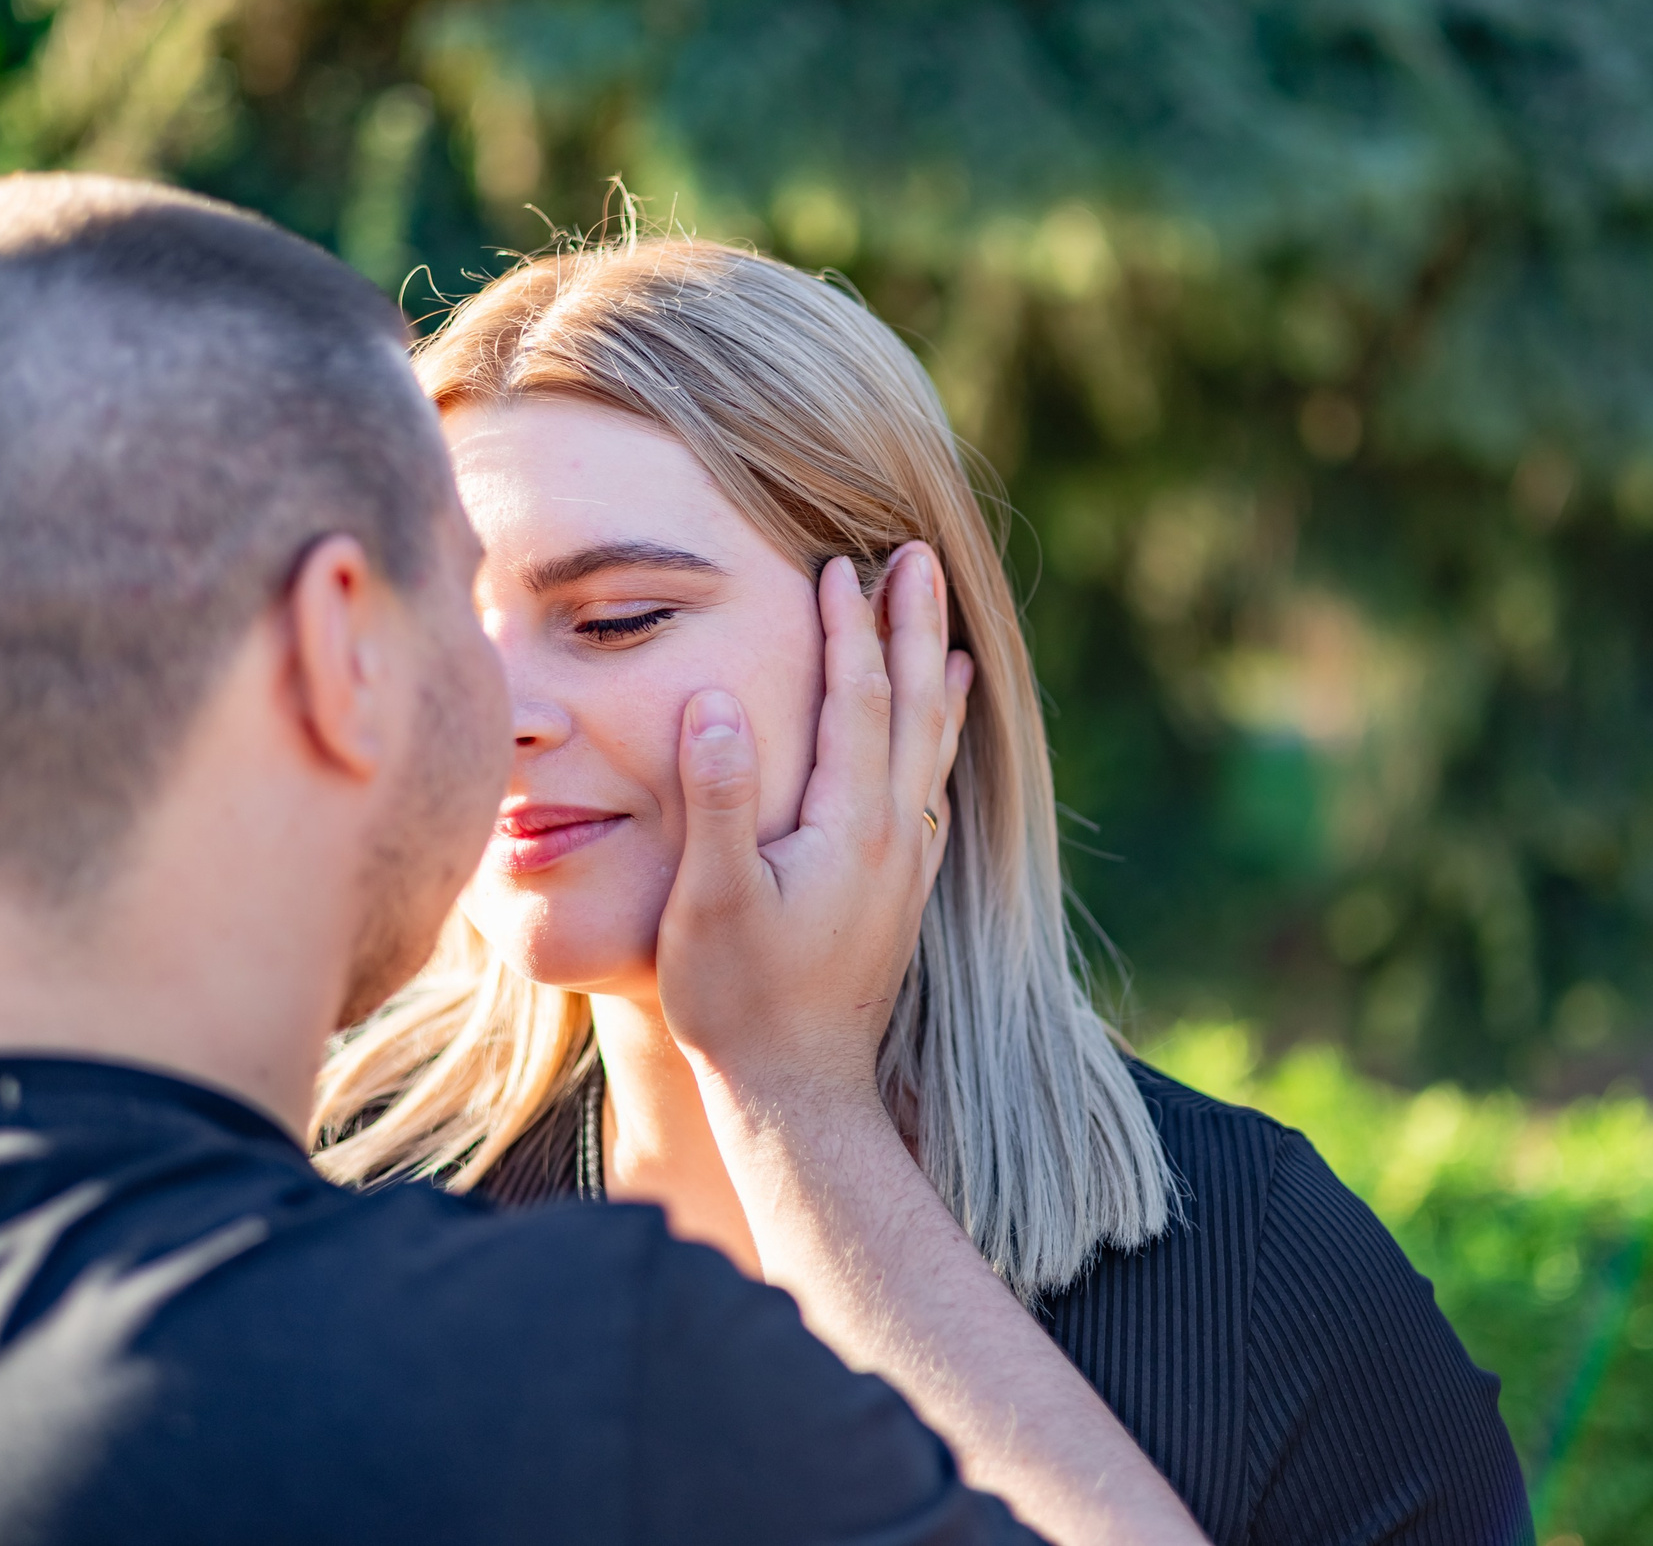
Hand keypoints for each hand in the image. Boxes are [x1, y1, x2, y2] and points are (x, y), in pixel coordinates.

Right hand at [654, 542, 972, 1108]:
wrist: (800, 1095)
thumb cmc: (739, 1001)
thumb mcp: (710, 901)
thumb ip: (718, 800)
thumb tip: (714, 702)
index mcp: (851, 825)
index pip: (854, 700)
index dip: (847, 629)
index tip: (836, 565)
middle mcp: (895, 835)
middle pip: (912, 707)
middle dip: (911, 626)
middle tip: (915, 557)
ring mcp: (906, 865)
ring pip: (931, 747)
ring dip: (932, 677)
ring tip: (942, 627)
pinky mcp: (901, 894)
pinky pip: (931, 791)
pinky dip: (937, 744)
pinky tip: (937, 739)